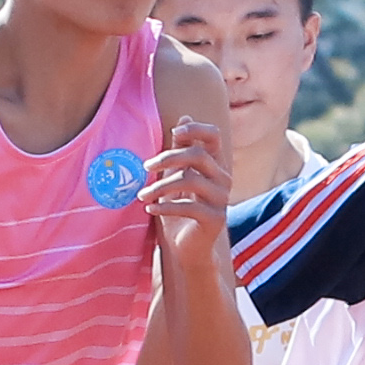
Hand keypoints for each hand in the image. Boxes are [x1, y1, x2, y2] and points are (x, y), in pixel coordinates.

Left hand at [134, 120, 227, 246]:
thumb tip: (185, 115)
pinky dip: (165, 207)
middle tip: (146, 167)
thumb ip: (180, 151)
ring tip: (142, 195)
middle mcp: (223, 179)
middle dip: (168, 158)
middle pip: (198, 155)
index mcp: (215, 164)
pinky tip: (149, 210)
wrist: (184, 249)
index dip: (196, 129)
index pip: (213, 136)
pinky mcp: (216, 219)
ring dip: (160, 186)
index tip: (174, 131)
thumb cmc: (178, 211)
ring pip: (190, 180)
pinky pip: (189, 206)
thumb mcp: (175, 177)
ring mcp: (222, 199)